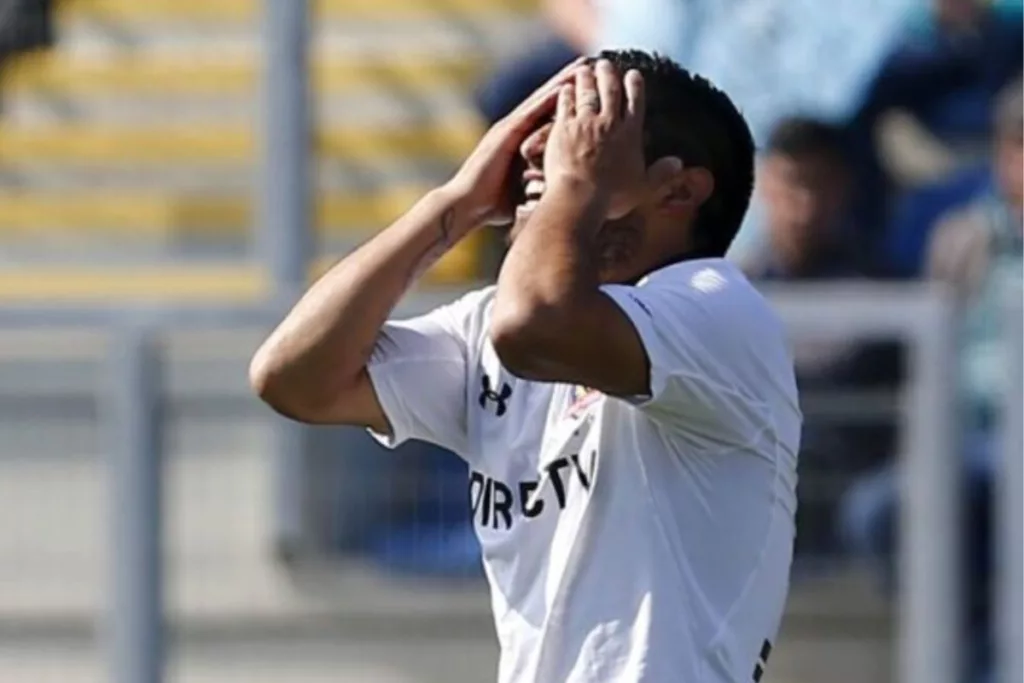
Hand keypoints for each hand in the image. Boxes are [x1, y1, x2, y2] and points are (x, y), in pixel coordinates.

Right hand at [446, 58, 584, 226]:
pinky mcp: (505, 134)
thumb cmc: (492, 205)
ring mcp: (509, 130)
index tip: (589, 90)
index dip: (568, 101)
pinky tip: (563, 87)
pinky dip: (547, 99)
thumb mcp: (524, 191)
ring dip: (561, 83)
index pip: (548, 116)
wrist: (467, 205)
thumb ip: (539, 185)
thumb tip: (560, 195)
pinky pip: (530, 113)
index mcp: (521, 142)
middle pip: (547, 102)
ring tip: (581, 68)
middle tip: (591, 66)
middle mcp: (515, 131)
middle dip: (568, 84)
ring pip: (540, 101)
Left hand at [543, 60, 646, 217]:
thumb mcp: (643, 188)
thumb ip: (661, 174)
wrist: (579, 198)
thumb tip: (679, 163)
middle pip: (610, 91)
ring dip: (587, 79)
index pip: (635, 102)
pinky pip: (566, 105)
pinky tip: (566, 88)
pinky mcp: (563, 129)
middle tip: (606, 63)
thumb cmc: (611, 198)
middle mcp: (608, 123)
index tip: (633, 74)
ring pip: (587, 93)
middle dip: (609, 74)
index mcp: (630, 134)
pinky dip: (567, 94)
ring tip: (586, 69)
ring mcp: (584, 124)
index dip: (635, 86)